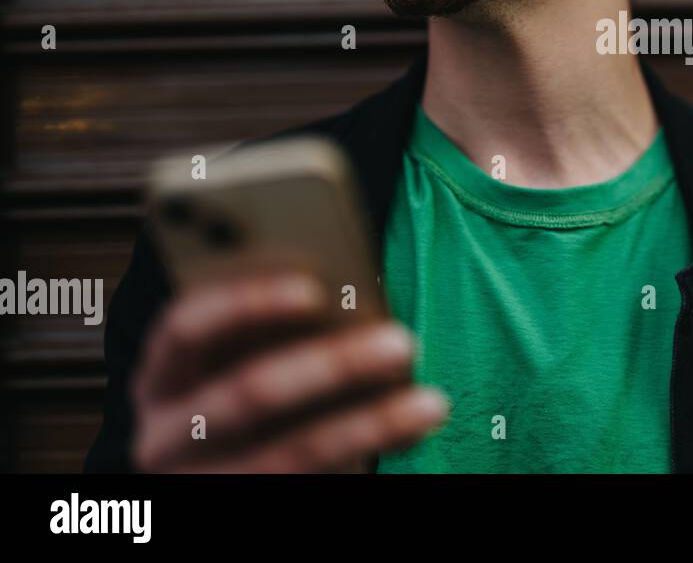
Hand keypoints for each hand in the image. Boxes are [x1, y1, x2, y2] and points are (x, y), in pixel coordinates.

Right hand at [130, 271, 448, 471]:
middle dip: (332, 366)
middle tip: (402, 342)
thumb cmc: (240, 384)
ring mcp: (206, 480)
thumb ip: (275, 328)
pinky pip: (312, 484)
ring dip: (369, 424)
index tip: (313, 287)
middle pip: (247, 394)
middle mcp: (166, 435)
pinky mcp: (248, 506)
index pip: (184, 328)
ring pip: (289, 455)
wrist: (219, 470)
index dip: (244, 303)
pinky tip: (414, 426)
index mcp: (160, 375)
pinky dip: (371, 449)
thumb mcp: (238, 357)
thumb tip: (350, 295)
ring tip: (431, 401)